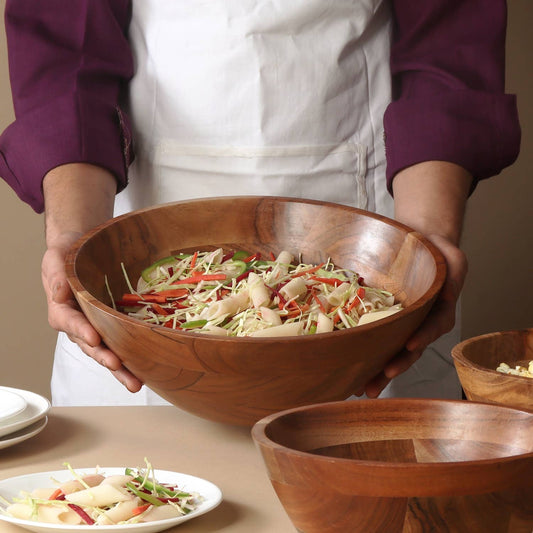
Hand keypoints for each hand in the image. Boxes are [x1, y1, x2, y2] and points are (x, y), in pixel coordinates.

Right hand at [42, 163, 142, 391]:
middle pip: (91, 346)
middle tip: (118, 366)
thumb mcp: (56, 259)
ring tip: (136, 383)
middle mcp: (79, 325)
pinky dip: (133, 356)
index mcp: (62, 310)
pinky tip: (148, 368)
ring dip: (121, 368)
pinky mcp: (113, 326)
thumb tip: (59, 294)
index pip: (70, 323)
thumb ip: (56, 275)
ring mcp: (97, 327)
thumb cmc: (67, 254)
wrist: (81, 250)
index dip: (81, 331)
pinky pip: (122, 342)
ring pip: (107, 352)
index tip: (94, 338)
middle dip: (104, 359)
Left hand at [362, 160, 471, 397]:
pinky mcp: (385, 320)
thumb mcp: (453, 259)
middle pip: (408, 351)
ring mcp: (401, 325)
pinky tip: (349, 369)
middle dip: (393, 368)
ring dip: (376, 371)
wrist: (418, 247)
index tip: (409, 346)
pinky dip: (364, 353)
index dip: (421, 337)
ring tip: (361, 389)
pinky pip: (375, 337)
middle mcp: (419, 325)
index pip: (431, 328)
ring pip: (390, 351)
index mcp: (438, 313)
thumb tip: (447, 296)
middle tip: (377, 384)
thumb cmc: (438, 254)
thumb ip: (453, 277)